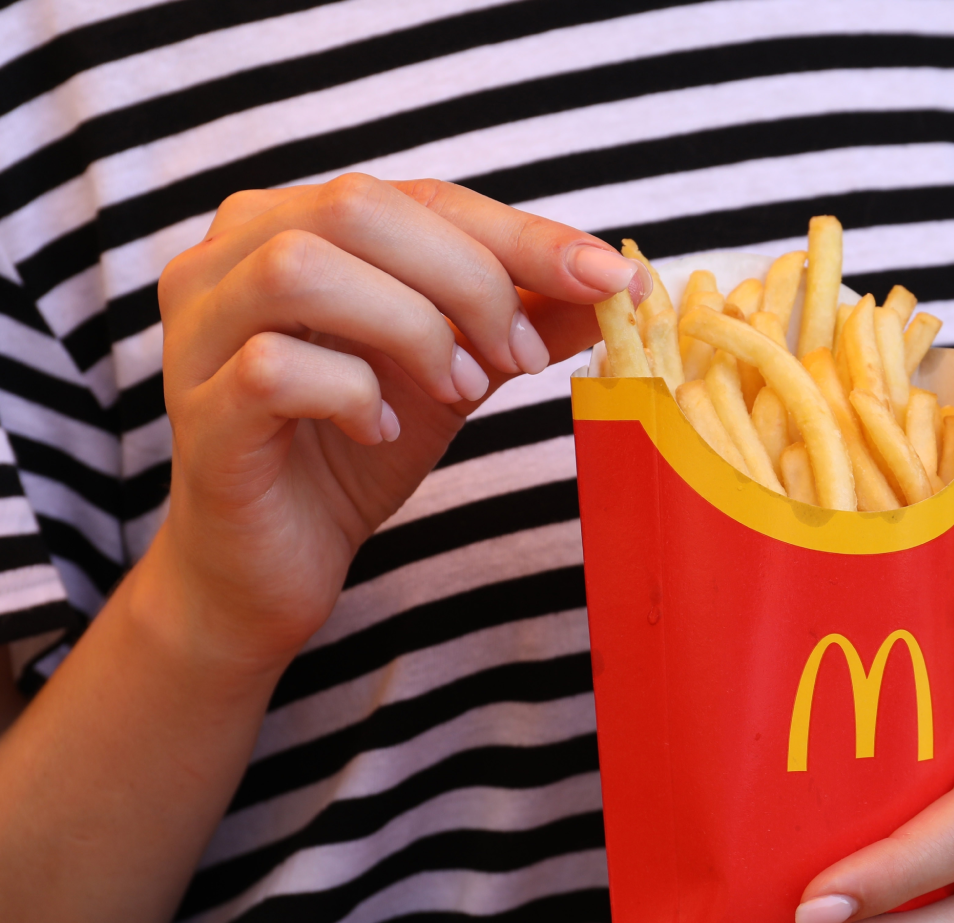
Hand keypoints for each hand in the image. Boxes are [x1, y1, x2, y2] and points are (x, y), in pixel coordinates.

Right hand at [148, 174, 636, 677]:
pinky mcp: (198, 410)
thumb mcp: (461, 367)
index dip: (523, 234)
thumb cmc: (360, 446)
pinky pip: (273, 366)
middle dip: (469, 280)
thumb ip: (526, 316)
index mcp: (295, 223)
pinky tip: (383, 429)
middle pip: (359, 207)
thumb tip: (620, 284)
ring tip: (456, 391)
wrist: (276, 560)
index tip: (609, 282)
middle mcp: (229, 256)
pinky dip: (352, 393)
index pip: (423, 196)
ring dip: (412, 329)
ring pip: (303, 267)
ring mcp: (200, 329)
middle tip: (517, 358)